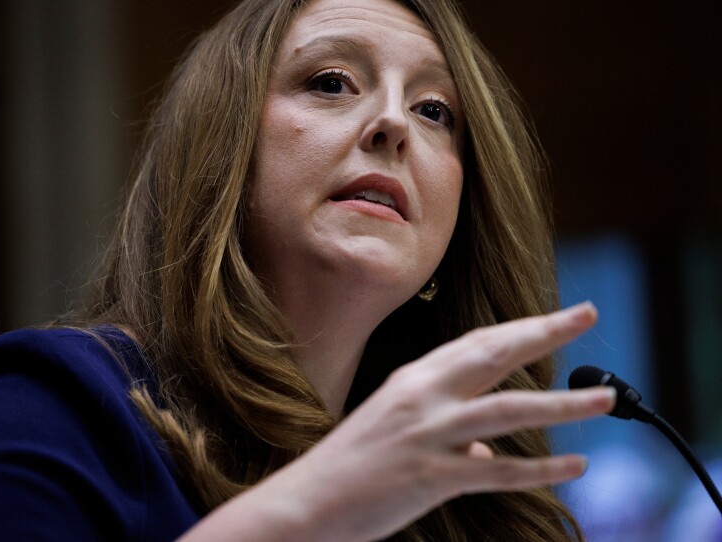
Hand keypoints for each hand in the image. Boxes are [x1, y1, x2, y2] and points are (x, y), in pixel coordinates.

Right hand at [180, 302, 614, 541]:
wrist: (305, 503)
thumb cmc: (347, 468)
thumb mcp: (394, 434)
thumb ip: (444, 434)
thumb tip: (488, 456)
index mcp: (411, 380)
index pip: (475, 342)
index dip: (519, 327)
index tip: (556, 317)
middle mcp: (422, 396)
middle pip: (494, 354)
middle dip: (545, 333)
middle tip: (586, 316)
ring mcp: (427, 434)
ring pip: (509, 408)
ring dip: (562, 403)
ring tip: (604, 399)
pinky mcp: (431, 476)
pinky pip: (499, 472)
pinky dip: (541, 469)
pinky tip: (575, 466)